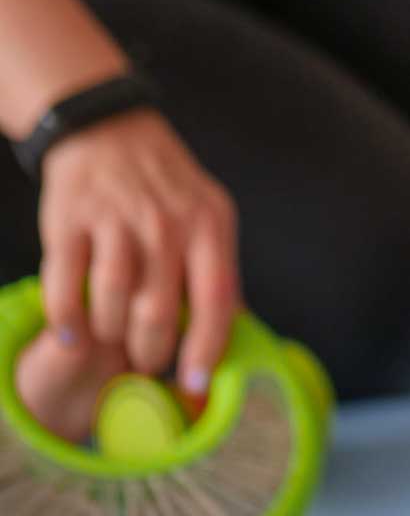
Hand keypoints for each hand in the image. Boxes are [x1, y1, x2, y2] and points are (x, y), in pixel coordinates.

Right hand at [37, 109, 240, 394]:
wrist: (109, 131)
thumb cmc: (166, 188)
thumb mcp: (209, 217)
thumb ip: (219, 272)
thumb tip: (238, 330)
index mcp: (209, 225)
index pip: (216, 298)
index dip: (205, 348)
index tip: (194, 385)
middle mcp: (167, 223)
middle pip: (160, 309)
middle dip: (151, 351)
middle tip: (144, 363)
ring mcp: (117, 221)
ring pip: (114, 300)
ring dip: (111, 335)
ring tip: (112, 341)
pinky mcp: (70, 223)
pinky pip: (66, 285)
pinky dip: (68, 319)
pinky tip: (73, 333)